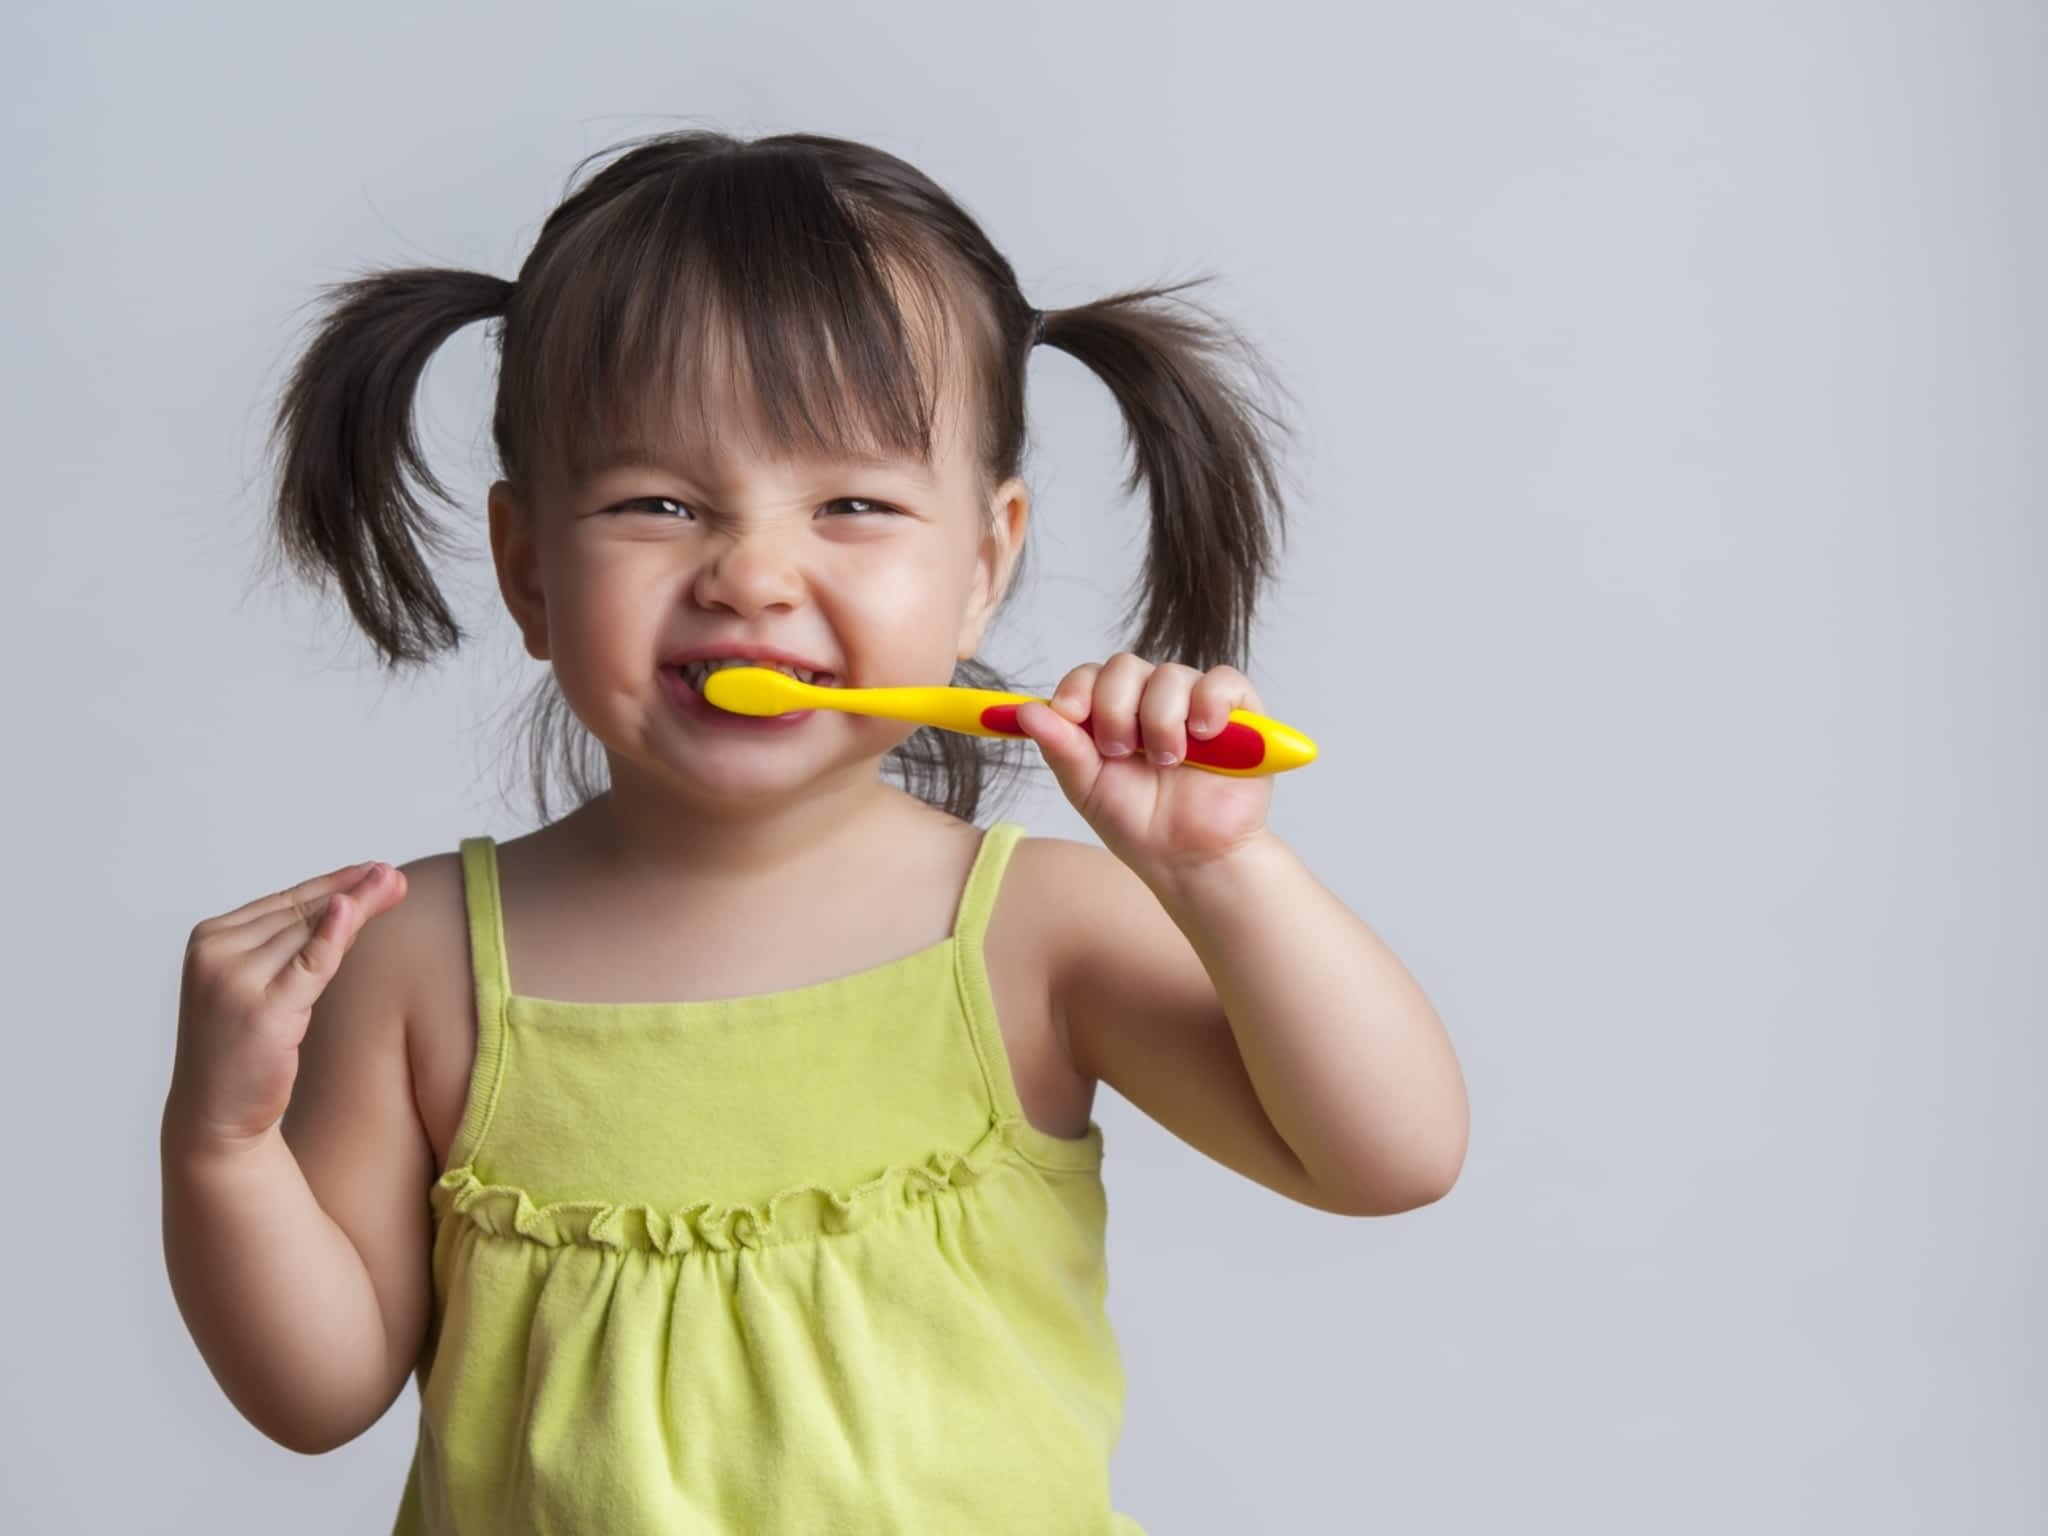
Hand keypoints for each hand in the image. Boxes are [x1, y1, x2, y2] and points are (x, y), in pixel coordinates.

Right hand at [165, 859, 408, 1156]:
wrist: (214, 1115)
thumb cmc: (243, 1050)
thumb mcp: (267, 987)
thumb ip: (298, 946)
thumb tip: (350, 904)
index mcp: (209, 939)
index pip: (283, 903)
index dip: (332, 885)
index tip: (373, 870)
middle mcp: (215, 953)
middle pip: (299, 913)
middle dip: (352, 892)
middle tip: (395, 875)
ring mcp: (234, 980)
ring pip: (309, 933)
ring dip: (356, 907)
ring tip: (394, 885)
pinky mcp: (260, 1010)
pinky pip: (309, 965)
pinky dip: (333, 936)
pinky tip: (354, 909)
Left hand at [1013, 653, 1274, 883]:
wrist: (1189, 858)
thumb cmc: (1139, 824)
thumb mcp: (1087, 788)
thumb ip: (1060, 747)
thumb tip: (1024, 710)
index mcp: (1111, 713)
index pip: (1089, 675)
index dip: (1077, 689)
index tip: (1070, 715)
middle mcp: (1151, 700)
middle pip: (1124, 666)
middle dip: (1115, 708)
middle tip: (1121, 752)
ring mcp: (1194, 703)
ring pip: (1171, 675)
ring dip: (1161, 720)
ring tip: (1167, 762)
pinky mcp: (1239, 712)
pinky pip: (1223, 681)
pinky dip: (1210, 702)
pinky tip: (1202, 734)